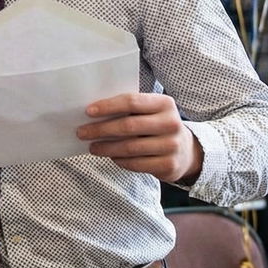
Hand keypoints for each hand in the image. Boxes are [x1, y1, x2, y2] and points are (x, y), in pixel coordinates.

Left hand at [77, 93, 201, 183]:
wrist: (186, 151)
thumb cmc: (158, 125)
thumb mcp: (151, 111)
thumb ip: (130, 108)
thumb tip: (94, 112)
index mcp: (165, 103)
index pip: (131, 102)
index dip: (108, 106)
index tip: (88, 111)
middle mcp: (171, 123)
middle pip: (128, 126)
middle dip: (101, 129)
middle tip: (82, 132)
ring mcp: (171, 146)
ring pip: (130, 147)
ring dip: (106, 147)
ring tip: (92, 146)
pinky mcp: (168, 165)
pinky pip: (136, 163)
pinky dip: (119, 160)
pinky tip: (111, 156)